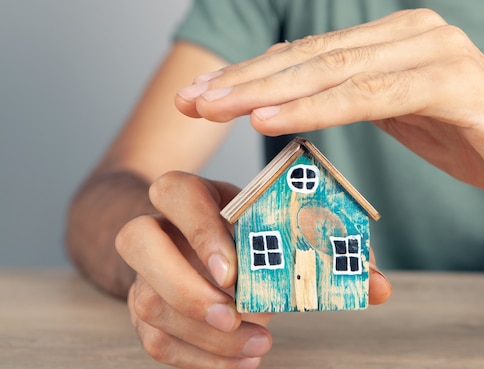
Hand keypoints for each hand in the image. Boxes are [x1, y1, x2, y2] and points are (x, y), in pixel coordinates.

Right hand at [116, 172, 270, 368]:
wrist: (208, 249)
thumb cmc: (241, 231)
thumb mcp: (256, 221)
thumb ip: (263, 238)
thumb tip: (283, 277)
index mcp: (183, 193)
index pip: (176, 194)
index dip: (201, 231)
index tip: (232, 271)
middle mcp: (154, 227)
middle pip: (138, 243)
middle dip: (186, 290)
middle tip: (233, 316)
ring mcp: (142, 271)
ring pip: (149, 303)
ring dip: (206, 336)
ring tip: (259, 343)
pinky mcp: (143, 310)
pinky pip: (158, 341)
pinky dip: (203, 359)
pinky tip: (242, 360)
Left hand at [176, 9, 483, 208]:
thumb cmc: (482, 139)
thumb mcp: (409, 116)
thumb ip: (365, 98)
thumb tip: (314, 103)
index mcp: (394, 40)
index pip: (310, 55)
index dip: (253, 73)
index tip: (205, 92)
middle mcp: (409, 34)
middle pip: (310, 56)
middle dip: (244, 79)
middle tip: (192, 97)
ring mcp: (432, 52)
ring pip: (332, 70)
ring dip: (265, 90)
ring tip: (212, 106)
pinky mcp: (451, 82)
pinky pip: (370, 95)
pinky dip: (316, 107)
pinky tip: (269, 119)